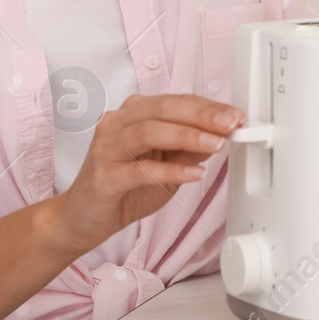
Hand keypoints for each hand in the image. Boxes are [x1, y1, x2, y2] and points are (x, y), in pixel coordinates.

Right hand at [45, 94, 244, 258]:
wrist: (82, 218)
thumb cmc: (124, 188)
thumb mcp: (164, 166)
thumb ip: (187, 149)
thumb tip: (222, 135)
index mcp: (132, 114)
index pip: (175, 101)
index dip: (208, 106)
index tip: (236, 115)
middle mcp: (117, 123)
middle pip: (163, 109)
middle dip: (202, 115)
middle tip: (231, 123)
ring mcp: (106, 147)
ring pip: (149, 132)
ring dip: (188, 136)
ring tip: (217, 145)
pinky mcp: (103, 176)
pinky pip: (140, 170)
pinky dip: (171, 171)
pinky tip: (195, 174)